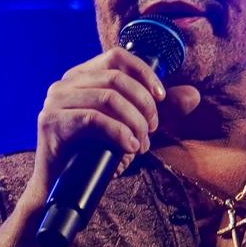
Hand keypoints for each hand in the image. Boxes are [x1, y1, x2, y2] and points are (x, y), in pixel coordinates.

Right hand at [27, 48, 202, 197]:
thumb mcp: (130, 127)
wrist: (61, 189)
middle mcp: (66, 83)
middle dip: (143, 105)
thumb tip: (194, 95)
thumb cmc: (94, 155)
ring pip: (108, 98)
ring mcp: (56, 101)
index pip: (117, 57)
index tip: (161, 97)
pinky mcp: (51, 122)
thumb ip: (159, 110)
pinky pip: (94, 119)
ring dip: (134, 122)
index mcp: (83, 77)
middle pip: (116, 79)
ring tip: (142, 144)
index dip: (144, 73)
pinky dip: (119, 133)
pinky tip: (130, 148)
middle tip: (152, 130)